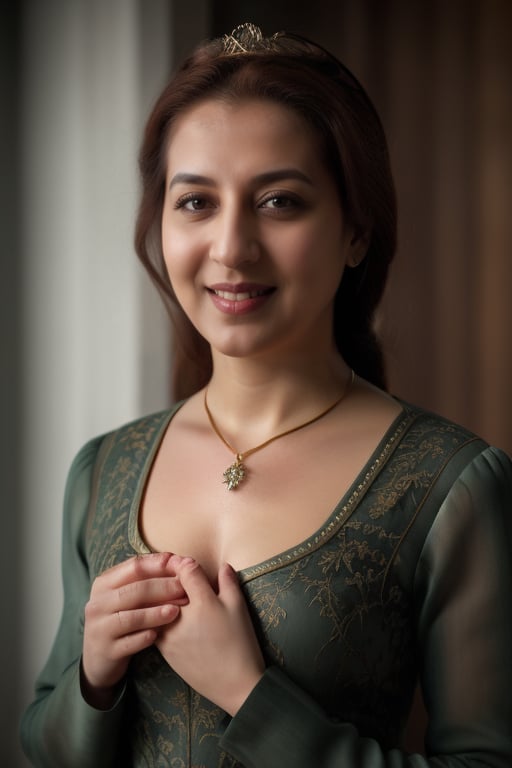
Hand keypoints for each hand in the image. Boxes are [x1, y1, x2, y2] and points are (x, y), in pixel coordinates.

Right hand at [82, 552, 186, 707]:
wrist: (97, 658)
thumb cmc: (120, 619)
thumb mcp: (126, 596)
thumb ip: (146, 579)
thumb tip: (175, 559)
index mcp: (104, 583)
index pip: (134, 567)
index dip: (159, 564)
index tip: (180, 564)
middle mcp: (98, 603)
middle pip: (135, 591)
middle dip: (163, 588)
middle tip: (185, 589)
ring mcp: (100, 628)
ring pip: (131, 618)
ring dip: (155, 613)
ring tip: (176, 611)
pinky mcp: (106, 650)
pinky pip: (128, 643)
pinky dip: (144, 638)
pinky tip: (159, 635)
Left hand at [156, 558, 264, 715]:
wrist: (235, 685)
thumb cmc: (241, 644)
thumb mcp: (239, 608)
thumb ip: (229, 582)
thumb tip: (223, 565)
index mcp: (203, 602)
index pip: (185, 570)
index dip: (185, 563)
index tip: (187, 564)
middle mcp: (181, 616)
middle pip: (166, 586)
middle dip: (168, 578)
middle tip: (173, 574)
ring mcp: (169, 634)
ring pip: (155, 606)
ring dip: (159, 598)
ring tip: (167, 596)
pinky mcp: (164, 650)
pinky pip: (153, 625)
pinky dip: (155, 616)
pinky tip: (164, 616)